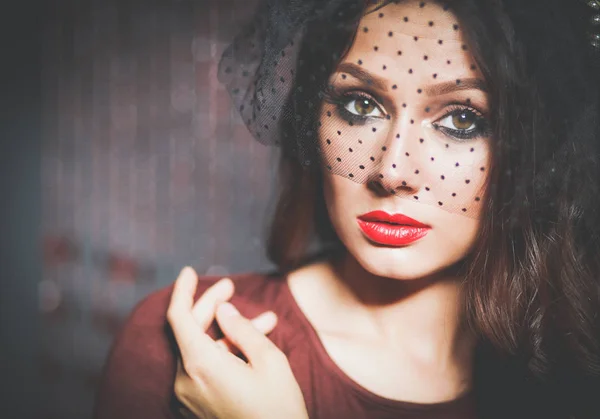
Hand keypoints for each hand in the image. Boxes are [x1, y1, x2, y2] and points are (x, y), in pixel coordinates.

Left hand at [167, 267, 308, 418]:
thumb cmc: (279, 410)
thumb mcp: (269, 362)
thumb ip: (242, 330)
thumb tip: (224, 310)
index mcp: (200, 366)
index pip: (178, 317)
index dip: (182, 290)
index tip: (189, 271)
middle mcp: (186, 381)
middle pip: (191, 332)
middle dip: (212, 306)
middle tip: (232, 287)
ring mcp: (189, 397)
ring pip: (202, 350)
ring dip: (229, 333)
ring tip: (265, 321)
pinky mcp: (196, 408)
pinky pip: (204, 370)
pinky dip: (224, 354)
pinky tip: (252, 347)